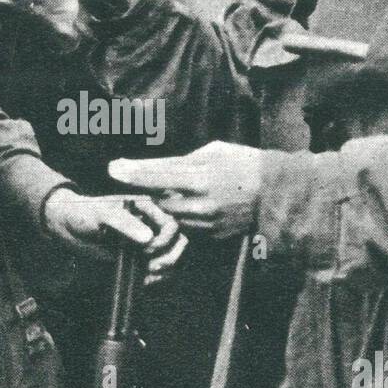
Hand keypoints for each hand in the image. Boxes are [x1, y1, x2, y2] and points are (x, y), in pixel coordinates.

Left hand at [43, 188, 186, 284]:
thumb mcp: (102, 214)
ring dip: (166, 271)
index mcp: (148, 209)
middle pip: (179, 243)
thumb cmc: (85, 213)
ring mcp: (148, 243)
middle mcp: (152, 225)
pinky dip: (157, 280)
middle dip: (170, 258)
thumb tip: (148, 238)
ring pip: (172, 259)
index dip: (164, 241)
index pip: (171, 226)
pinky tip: (144, 283)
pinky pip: (159, 271)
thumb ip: (124, 223)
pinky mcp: (140, 259)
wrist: (70, 227)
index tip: (146, 249)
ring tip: (148, 277)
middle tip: (152, 267)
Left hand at [108, 141, 263, 237]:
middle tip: (136, 180)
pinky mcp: (212, 235)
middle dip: (147, 192)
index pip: (157, 175)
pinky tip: (186, 205)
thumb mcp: (212, 151)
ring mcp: (206, 222)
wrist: (275, 192)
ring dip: (163, 205)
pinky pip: (186, 227)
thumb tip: (154, 167)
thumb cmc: (243, 163)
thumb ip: (182, 161)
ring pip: (169, 216)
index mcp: (201, 177)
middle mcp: (201, 203)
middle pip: (158, 200)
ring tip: (165, 192)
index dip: (132, 173)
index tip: (112, 169)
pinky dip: (180, 217)